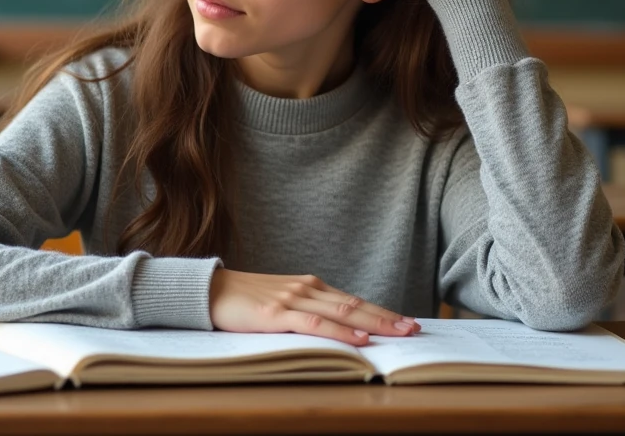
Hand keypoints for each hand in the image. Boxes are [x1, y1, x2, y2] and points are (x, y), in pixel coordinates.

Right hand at [208, 268, 420, 345]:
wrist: (209, 290)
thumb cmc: (243, 301)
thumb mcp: (280, 304)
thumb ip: (306, 313)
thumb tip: (336, 331)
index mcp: (310, 287)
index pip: (353, 300)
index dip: (382, 311)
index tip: (407, 321)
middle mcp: (307, 289)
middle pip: (355, 304)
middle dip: (387, 317)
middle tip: (416, 328)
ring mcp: (293, 299)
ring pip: (342, 311)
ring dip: (374, 322)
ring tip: (399, 332)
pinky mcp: (276, 313)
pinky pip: (315, 322)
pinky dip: (340, 330)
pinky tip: (358, 337)